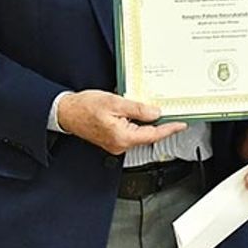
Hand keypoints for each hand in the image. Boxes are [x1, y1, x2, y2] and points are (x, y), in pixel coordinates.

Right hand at [56, 89, 186, 154]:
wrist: (66, 112)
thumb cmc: (85, 107)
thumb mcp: (116, 103)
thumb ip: (138, 109)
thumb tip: (155, 113)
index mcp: (123, 137)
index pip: (153, 134)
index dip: (169, 129)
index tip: (181, 125)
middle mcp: (120, 145)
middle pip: (147, 135)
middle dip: (158, 123)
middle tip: (169, 111)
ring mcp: (115, 144)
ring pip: (138, 133)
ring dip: (145, 122)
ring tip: (147, 108)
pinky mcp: (111, 140)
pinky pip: (129, 132)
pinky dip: (135, 123)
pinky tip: (133, 113)